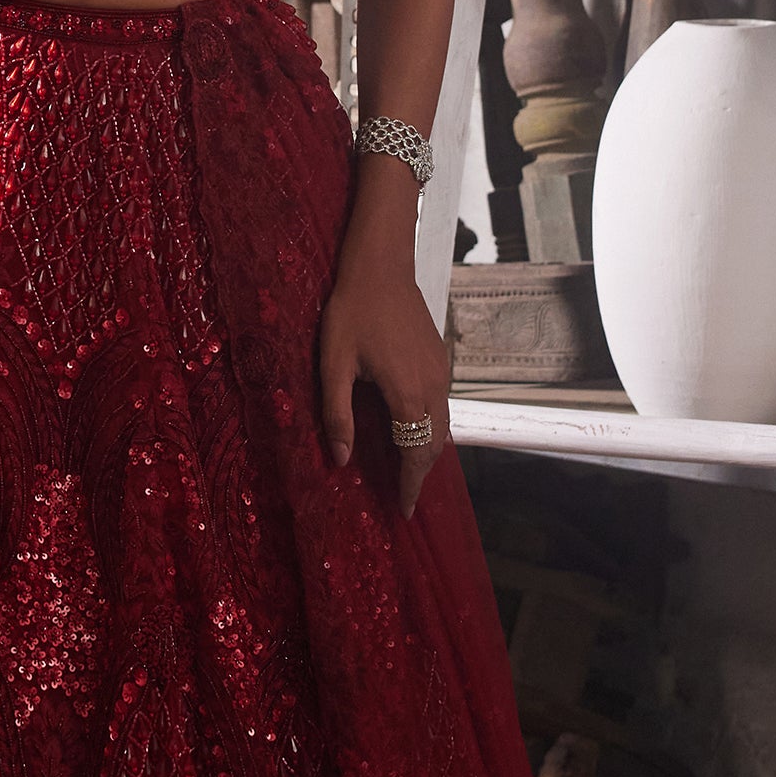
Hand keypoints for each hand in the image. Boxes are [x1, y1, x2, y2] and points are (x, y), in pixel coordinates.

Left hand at [318, 228, 452, 514]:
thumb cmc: (351, 312)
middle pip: (434, 444)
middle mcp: (432, 386)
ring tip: (410, 475)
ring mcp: (440, 371)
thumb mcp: (334, 364)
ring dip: (427, 452)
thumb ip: (337, 414)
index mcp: (407, 391)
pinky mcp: (439, 360)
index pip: (415, 452)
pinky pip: (441, 406)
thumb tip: (342, 459)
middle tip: (406, 500)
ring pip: (442, 426)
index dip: (410, 484)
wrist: (381, 266)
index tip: (404, 510)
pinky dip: (430, 429)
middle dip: (421, 475)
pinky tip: (413, 432)